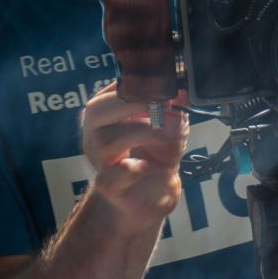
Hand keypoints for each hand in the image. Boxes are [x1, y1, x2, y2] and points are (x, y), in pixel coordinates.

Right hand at [79, 82, 188, 228]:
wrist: (153, 193)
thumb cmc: (156, 154)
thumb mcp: (170, 126)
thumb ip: (174, 109)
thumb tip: (182, 93)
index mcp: (107, 115)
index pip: (108, 91)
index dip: (132, 85)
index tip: (160, 87)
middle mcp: (95, 135)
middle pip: (95, 111)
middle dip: (132, 104)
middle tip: (161, 106)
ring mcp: (99, 160)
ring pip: (104, 141)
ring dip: (140, 133)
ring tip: (164, 135)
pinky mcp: (108, 186)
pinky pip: (109, 176)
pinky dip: (130, 169)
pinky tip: (146, 166)